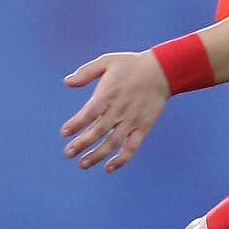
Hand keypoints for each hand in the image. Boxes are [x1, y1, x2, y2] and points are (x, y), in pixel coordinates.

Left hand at [61, 50, 169, 171]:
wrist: (163, 70)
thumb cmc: (132, 64)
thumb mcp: (107, 61)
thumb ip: (86, 72)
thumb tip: (67, 82)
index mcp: (109, 94)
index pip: (89, 113)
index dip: (76, 124)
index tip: (64, 133)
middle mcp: (120, 110)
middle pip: (98, 131)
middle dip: (82, 144)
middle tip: (68, 153)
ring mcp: (132, 120)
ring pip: (113, 142)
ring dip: (97, 155)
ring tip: (82, 164)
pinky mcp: (144, 127)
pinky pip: (132, 146)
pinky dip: (122, 159)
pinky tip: (109, 168)